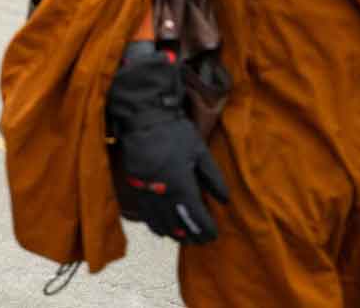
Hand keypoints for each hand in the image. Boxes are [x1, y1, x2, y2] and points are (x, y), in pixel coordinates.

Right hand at [107, 43, 228, 242]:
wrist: (142, 119)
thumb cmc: (174, 133)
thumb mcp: (199, 151)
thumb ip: (213, 177)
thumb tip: (224, 200)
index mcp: (180, 184)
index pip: (196, 216)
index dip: (206, 229)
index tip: (213, 236)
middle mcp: (161, 193)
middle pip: (177, 224)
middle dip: (191, 235)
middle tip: (201, 241)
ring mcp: (145, 191)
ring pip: (159, 222)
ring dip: (173, 233)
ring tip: (183, 238)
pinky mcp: (134, 186)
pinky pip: (145, 213)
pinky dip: (155, 224)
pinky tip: (161, 229)